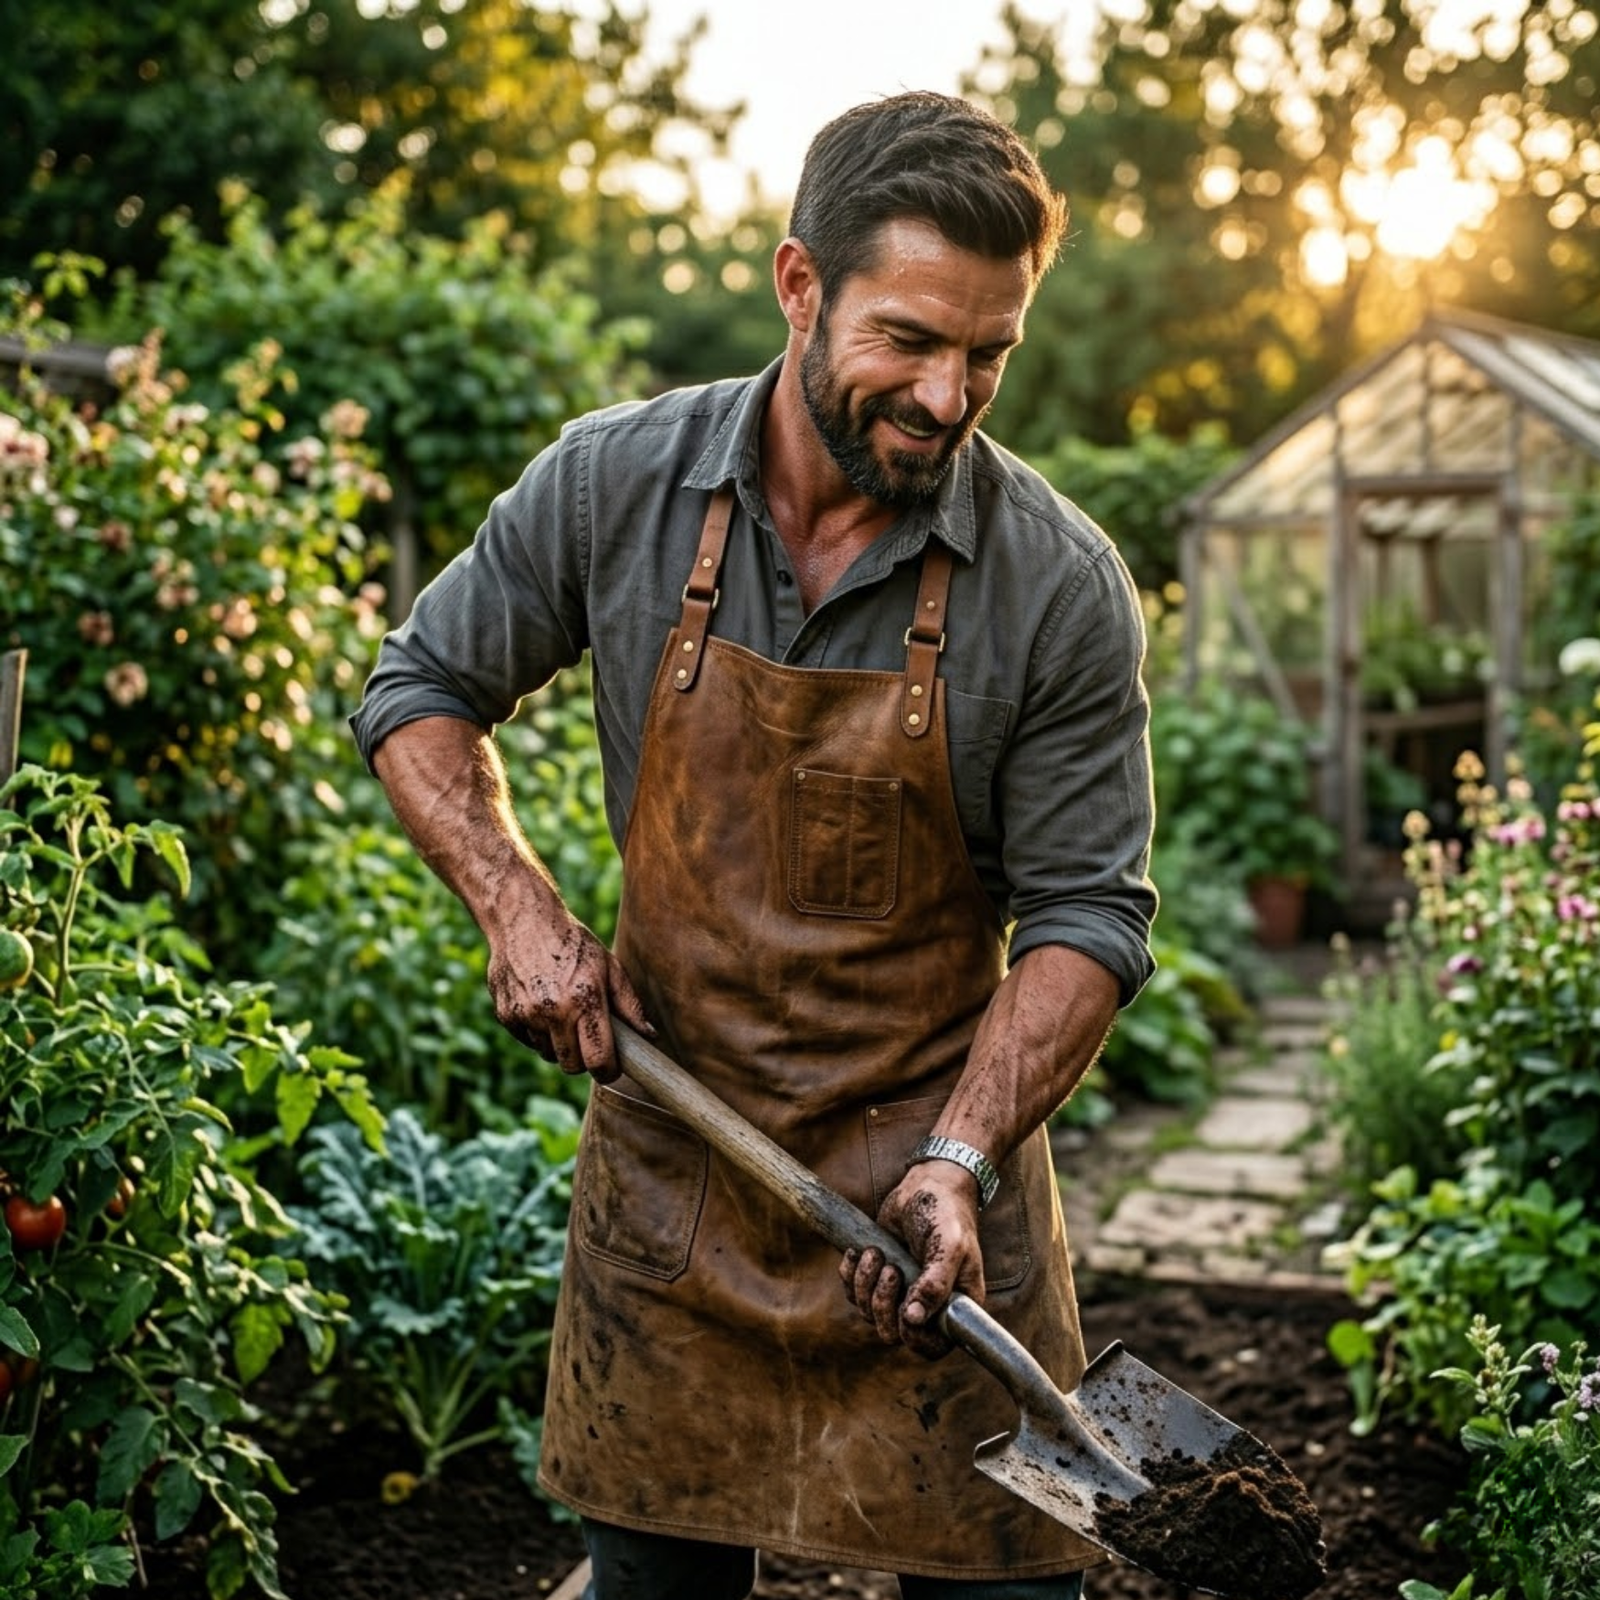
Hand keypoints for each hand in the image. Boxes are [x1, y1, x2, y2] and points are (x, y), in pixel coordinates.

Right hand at [486, 909, 651, 1083]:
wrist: (523, 920)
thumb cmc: (573, 943)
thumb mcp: (609, 967)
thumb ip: (630, 1006)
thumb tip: (650, 1037)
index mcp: (585, 999)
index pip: (599, 1059)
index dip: (608, 1071)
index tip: (612, 1067)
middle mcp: (554, 1011)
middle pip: (572, 1066)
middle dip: (583, 1059)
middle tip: (588, 1039)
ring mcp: (526, 1014)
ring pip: (548, 1054)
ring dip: (559, 1044)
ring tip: (563, 1012)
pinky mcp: (506, 1015)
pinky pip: (528, 1040)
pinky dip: (537, 1032)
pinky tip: (541, 1004)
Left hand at [838, 1161, 985, 1359]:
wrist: (928, 1183)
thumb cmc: (947, 1213)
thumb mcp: (949, 1246)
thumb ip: (936, 1283)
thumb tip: (913, 1319)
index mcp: (955, 1305)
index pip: (933, 1346)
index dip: (914, 1337)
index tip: (904, 1310)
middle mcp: (928, 1304)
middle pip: (893, 1333)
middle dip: (883, 1303)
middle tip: (889, 1268)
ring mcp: (901, 1291)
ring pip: (870, 1313)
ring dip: (866, 1284)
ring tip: (876, 1252)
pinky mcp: (878, 1276)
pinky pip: (854, 1293)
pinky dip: (850, 1275)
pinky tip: (858, 1252)